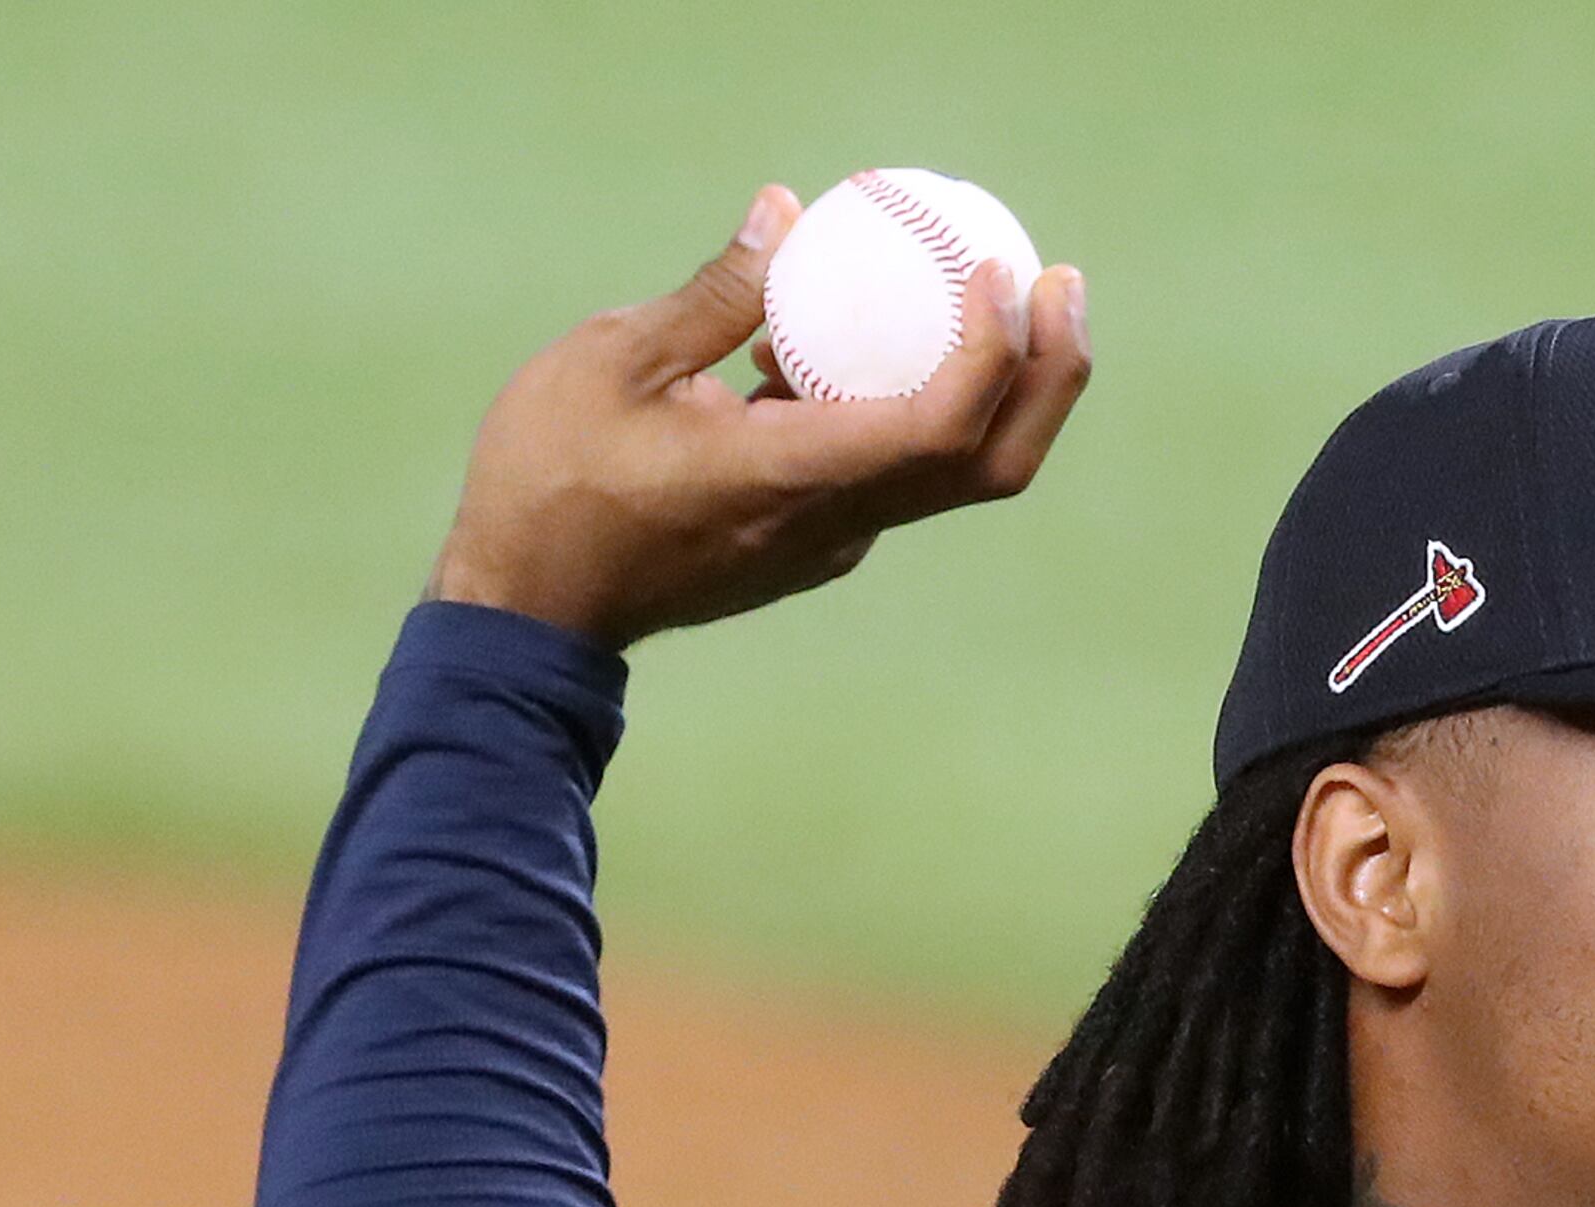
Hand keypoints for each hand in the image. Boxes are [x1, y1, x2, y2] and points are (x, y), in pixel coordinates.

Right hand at [427, 184, 1092, 650]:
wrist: (532, 607)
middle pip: (988, 464)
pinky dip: (912, 400)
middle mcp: (836, 523)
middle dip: (1047, 375)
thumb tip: (785, 211)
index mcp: (790, 478)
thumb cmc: (550, 480)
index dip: (996, 355)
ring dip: (995, 387)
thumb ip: (713, 294)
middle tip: (1062, 282)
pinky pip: (892, 468)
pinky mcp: (817, 540)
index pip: (940, 430)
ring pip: (951, 472)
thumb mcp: (613, 360)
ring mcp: (833, 542)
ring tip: (991, 287)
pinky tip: (865, 330)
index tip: (1003, 274)